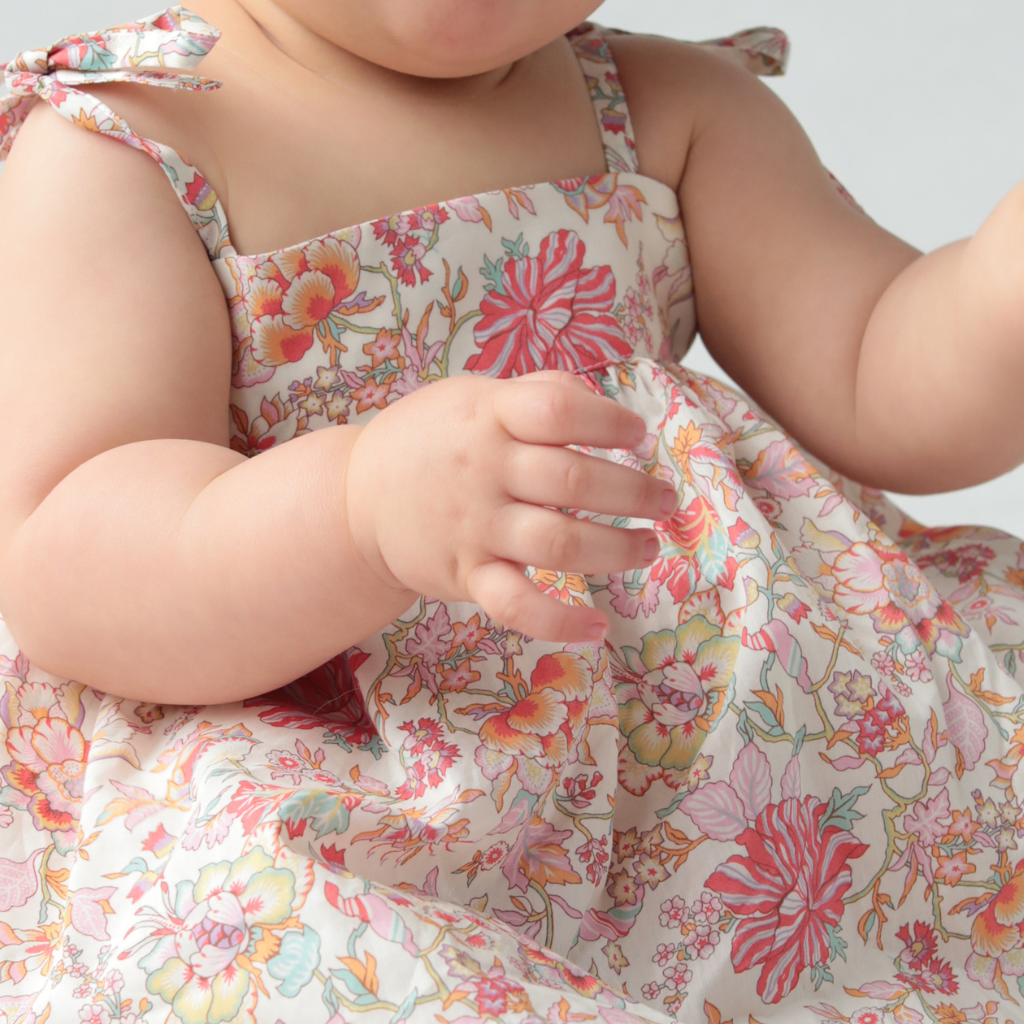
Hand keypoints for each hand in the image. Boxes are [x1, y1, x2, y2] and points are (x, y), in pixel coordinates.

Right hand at [343, 371, 673, 644]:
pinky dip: (559, 622)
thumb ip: (538, 395)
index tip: (638, 435)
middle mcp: (482, 471)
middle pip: (570, 482)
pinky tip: (597, 627)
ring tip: (648, 546)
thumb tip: (601, 404)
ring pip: (558, 545)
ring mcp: (474, 528)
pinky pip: (516, 606)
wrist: (356, 498)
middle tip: (666, 500)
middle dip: (634, 494)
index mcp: (489, 417)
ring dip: (616, 550)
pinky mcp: (466, 576)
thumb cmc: (433, 441)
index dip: (608, 421)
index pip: (557, 412)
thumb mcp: (475, 398)